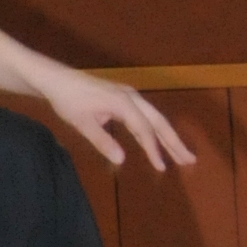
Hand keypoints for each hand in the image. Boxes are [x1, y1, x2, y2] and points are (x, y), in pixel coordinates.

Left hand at [38, 65, 195, 172]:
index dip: (153, 149)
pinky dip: (153, 131)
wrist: (57, 80)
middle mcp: (131, 97)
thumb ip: (102, 141)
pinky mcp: (124, 98)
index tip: (161, 167)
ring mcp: (129, 96)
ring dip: (168, 137)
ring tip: (181, 155)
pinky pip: (145, 116)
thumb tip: (121, 160)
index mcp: (123, 103)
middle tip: (189, 160)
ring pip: (154, 118)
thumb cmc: (68, 101)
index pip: (144, 129)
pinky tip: (156, 143)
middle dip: (174, 142)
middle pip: (159, 121)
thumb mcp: (82, 123)